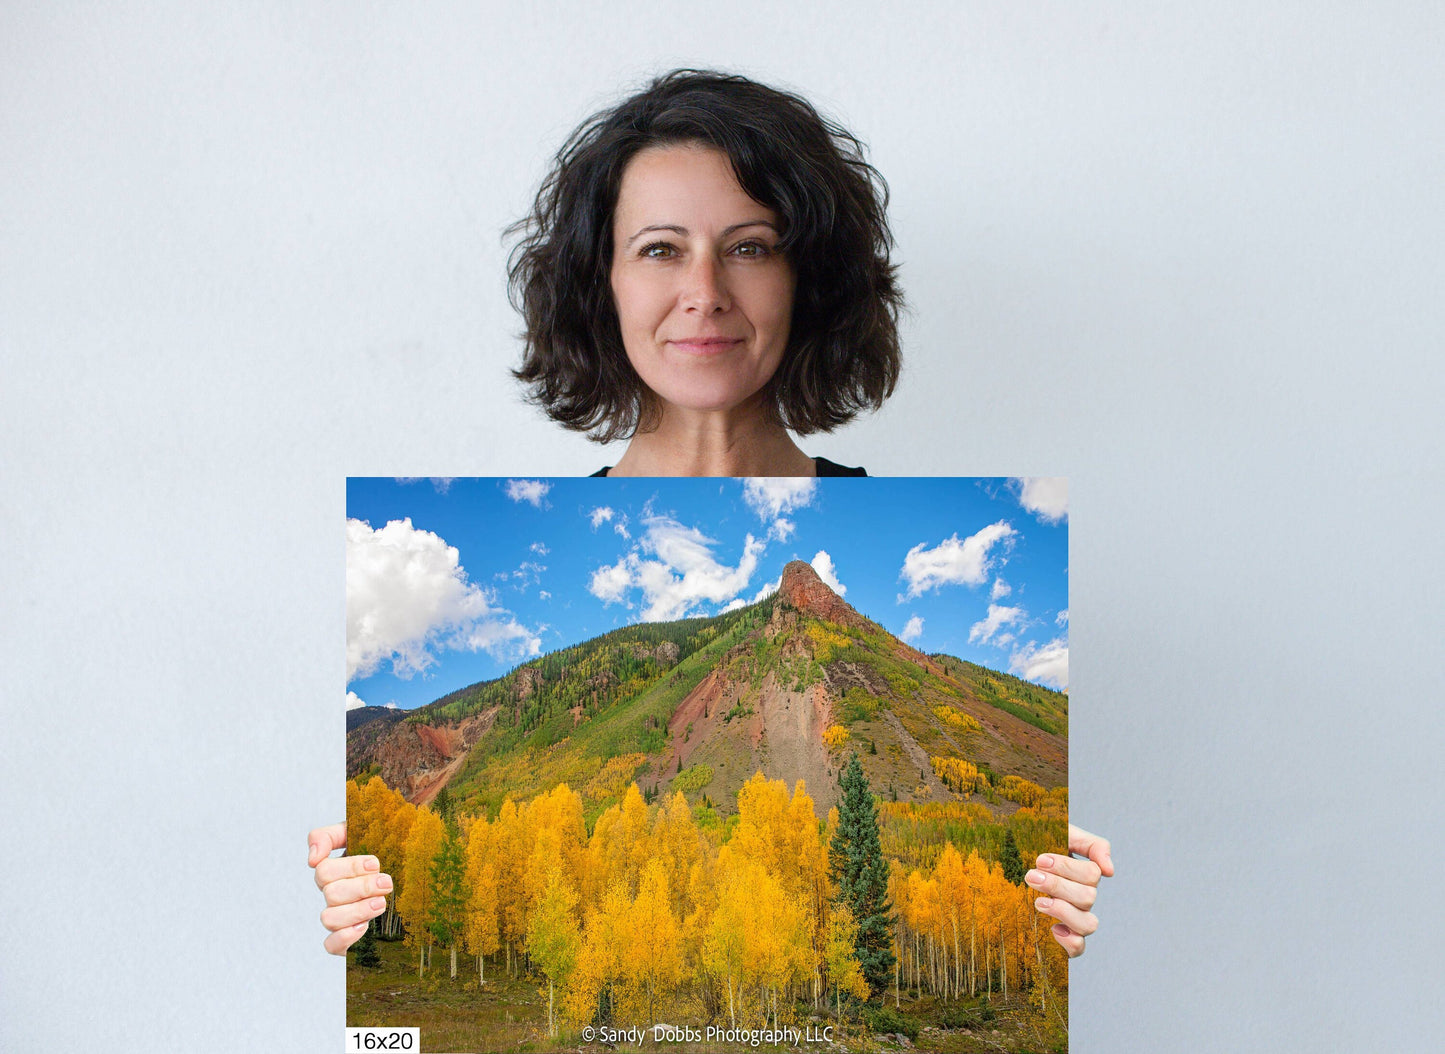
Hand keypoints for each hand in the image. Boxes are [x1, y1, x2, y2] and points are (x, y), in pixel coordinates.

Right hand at [309, 822, 392, 954]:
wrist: (416, 877)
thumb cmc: (387, 851)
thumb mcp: (361, 834)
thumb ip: (330, 835)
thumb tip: (312, 858)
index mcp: (336, 872)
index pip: (323, 870)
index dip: (349, 867)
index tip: (375, 863)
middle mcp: (335, 895)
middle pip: (331, 893)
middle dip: (361, 887)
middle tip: (386, 883)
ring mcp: (340, 918)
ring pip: (329, 918)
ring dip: (357, 910)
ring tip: (382, 903)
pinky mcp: (347, 940)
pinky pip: (331, 945)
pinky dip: (344, 937)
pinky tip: (364, 927)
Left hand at [1027, 823, 1112, 956]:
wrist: (1010, 862)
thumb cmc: (1037, 847)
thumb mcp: (1064, 835)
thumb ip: (1092, 845)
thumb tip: (1110, 871)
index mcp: (1084, 875)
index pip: (1092, 874)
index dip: (1067, 868)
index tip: (1040, 860)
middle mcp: (1083, 898)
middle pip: (1088, 897)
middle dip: (1057, 885)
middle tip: (1031, 876)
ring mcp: (1075, 919)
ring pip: (1088, 924)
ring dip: (1063, 911)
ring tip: (1039, 902)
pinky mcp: (1063, 938)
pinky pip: (1078, 948)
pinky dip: (1070, 941)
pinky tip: (1052, 928)